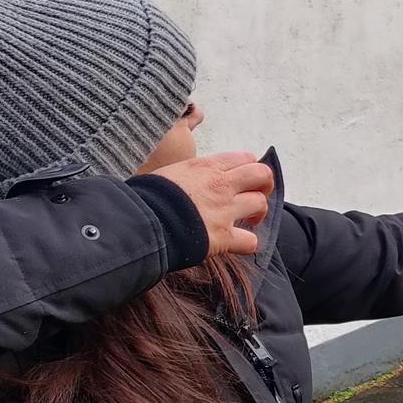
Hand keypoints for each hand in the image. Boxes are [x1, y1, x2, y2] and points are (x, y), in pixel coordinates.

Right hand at [153, 152, 274, 256]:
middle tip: (257, 194)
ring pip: (260, 204)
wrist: (138, 220)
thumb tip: (190, 179)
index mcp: (206, 167)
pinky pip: (250, 241)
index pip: (244, 158)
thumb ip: (190, 174)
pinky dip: (248, 244)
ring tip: (249, 219)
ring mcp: (224, 211)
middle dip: (264, 184)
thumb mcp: (169, 172)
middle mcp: (220, 185)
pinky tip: (239, 243)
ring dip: (258, 213)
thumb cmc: (146, 195)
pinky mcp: (222, 237)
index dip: (249, 167)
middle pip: (262, 175)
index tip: (244, 177)